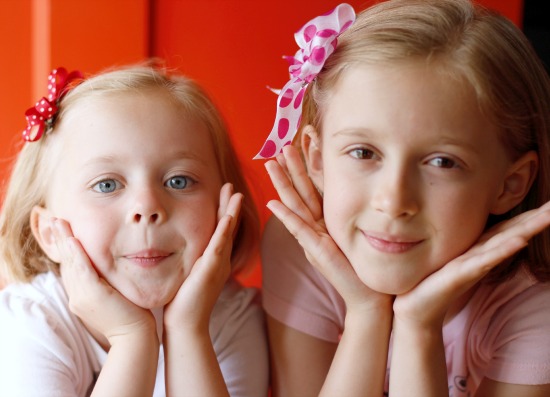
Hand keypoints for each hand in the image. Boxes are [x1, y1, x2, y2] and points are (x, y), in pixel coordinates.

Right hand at [52, 218, 155, 345]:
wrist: (135, 336)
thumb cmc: (131, 317)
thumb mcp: (114, 296)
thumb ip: (108, 282)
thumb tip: (110, 269)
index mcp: (81, 295)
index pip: (70, 266)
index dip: (64, 247)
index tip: (61, 229)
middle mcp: (77, 296)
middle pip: (65, 262)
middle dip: (58, 239)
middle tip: (53, 219)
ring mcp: (82, 296)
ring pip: (70, 263)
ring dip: (63, 240)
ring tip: (58, 222)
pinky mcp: (92, 295)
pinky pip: (81, 270)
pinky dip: (77, 254)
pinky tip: (73, 239)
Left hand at [163, 183, 241, 332]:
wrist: (185, 324)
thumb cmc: (181, 302)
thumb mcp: (185, 275)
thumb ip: (185, 260)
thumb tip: (171, 248)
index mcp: (214, 260)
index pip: (220, 231)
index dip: (223, 212)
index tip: (223, 194)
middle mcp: (220, 260)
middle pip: (228, 227)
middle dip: (230, 206)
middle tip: (231, 187)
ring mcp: (218, 264)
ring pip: (227, 233)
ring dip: (232, 212)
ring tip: (235, 194)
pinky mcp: (211, 270)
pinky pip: (219, 246)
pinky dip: (225, 230)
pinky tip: (228, 216)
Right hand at [265, 146, 391, 313]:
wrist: (370, 296)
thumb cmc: (366, 266)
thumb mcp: (360, 234)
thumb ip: (355, 216)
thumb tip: (365, 195)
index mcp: (326, 222)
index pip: (314, 190)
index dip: (307, 169)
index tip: (302, 147)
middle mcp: (316, 228)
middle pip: (300, 194)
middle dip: (290, 171)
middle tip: (280, 148)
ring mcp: (314, 239)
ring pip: (294, 206)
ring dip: (282, 185)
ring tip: (271, 164)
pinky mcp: (317, 251)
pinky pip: (298, 230)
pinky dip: (285, 217)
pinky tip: (272, 203)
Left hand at [393, 200, 549, 327]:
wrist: (416, 308)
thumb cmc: (434, 282)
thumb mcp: (452, 257)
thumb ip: (467, 245)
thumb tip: (473, 228)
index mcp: (480, 250)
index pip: (509, 229)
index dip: (530, 216)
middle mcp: (482, 257)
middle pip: (514, 233)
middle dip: (537, 220)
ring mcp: (474, 266)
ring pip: (505, 244)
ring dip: (527, 230)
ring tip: (547, 217)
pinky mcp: (462, 275)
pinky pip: (485, 260)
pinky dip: (503, 250)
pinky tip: (520, 240)